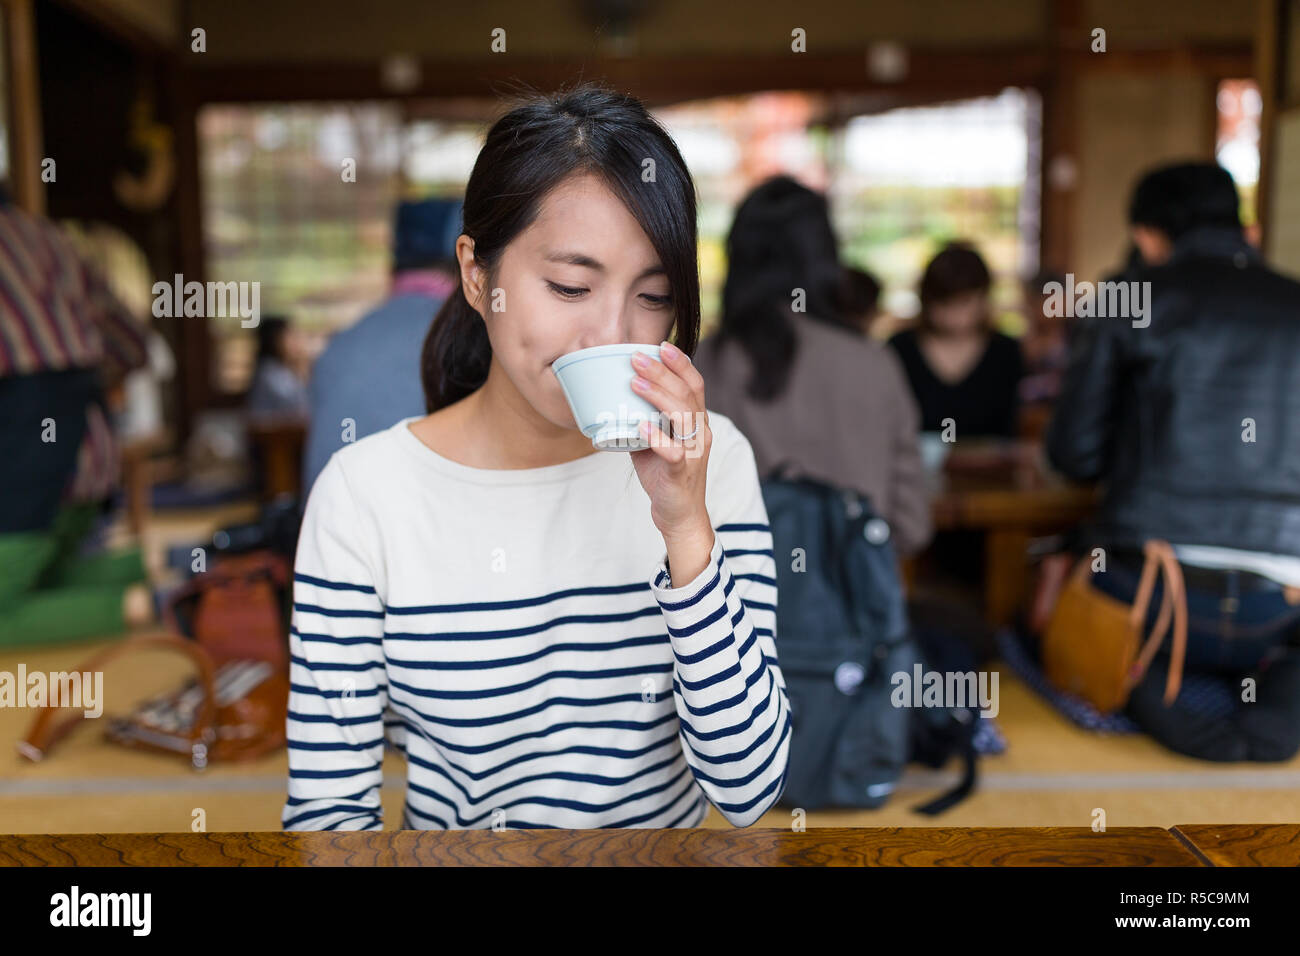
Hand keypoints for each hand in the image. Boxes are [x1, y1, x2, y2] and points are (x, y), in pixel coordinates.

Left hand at [628, 340, 713, 548]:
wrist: (680, 515)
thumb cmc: (666, 475)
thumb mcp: (656, 440)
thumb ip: (643, 419)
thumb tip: (613, 398)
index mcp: (697, 422)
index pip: (695, 385)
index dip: (681, 363)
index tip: (661, 345)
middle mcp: (700, 433)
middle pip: (687, 394)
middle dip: (662, 372)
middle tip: (637, 357)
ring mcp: (693, 452)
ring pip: (683, 417)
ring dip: (659, 397)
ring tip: (635, 383)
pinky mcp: (681, 472)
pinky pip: (673, 452)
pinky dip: (657, 437)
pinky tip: (640, 426)